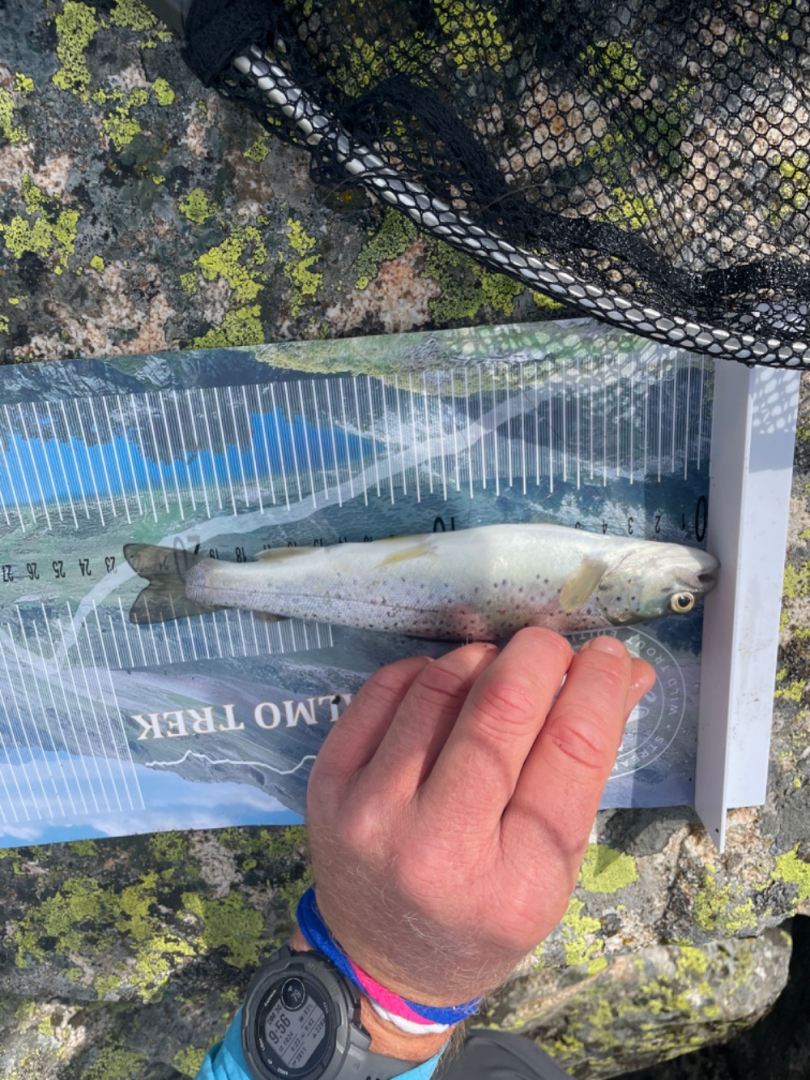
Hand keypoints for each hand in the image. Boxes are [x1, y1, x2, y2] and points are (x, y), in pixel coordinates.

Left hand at [306, 628, 653, 1007]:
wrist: (380, 958)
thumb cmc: (483, 918)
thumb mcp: (553, 868)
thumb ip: (584, 770)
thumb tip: (623, 672)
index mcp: (516, 880)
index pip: (571, 751)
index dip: (599, 688)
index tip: (611, 656)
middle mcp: (437, 845)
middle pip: (502, 708)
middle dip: (540, 656)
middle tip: (553, 648)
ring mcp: (372, 809)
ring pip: (442, 685)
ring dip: (484, 660)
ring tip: (500, 671)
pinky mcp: (329, 780)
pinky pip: (387, 687)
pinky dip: (429, 670)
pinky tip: (447, 686)